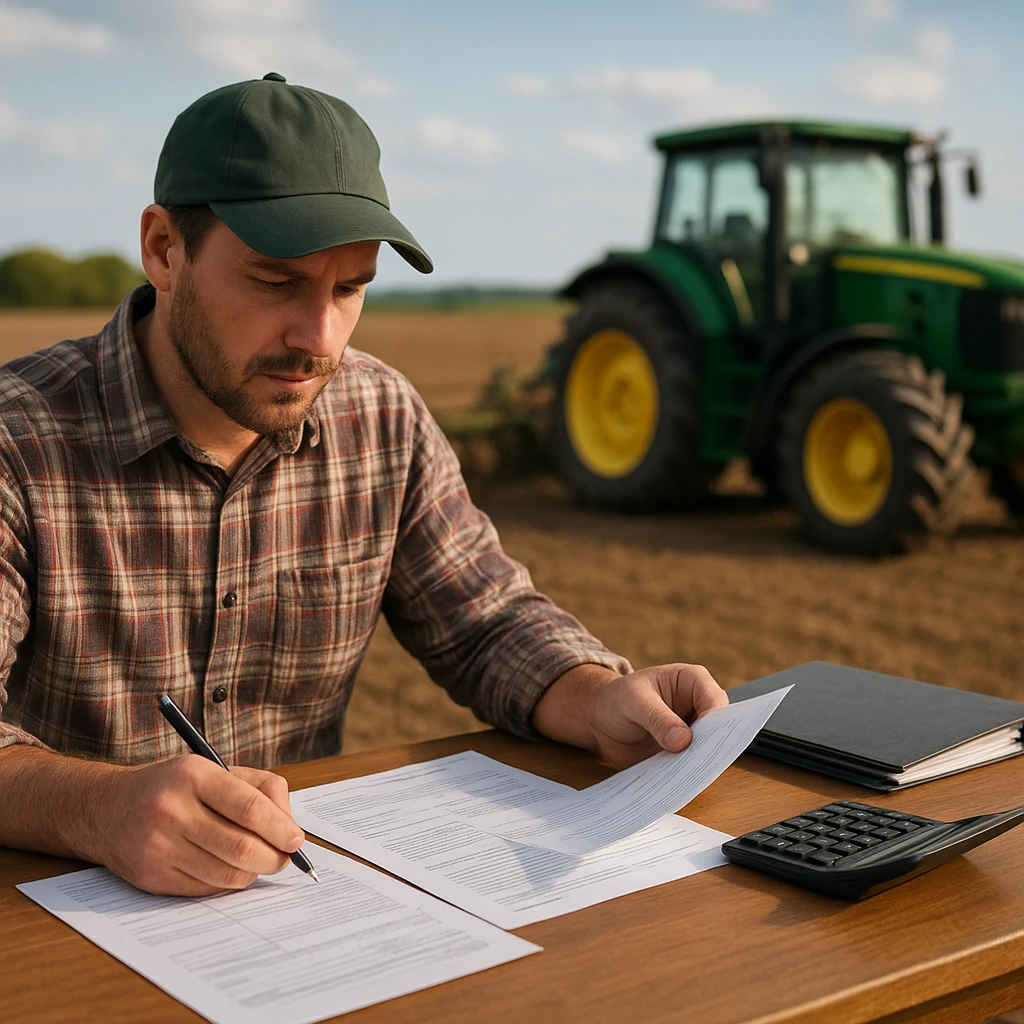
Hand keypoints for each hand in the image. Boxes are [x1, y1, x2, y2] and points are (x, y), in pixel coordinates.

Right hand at [83, 755, 305, 895]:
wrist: (107, 809)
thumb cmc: (175, 787)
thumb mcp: (214, 769)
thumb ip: (260, 790)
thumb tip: (291, 829)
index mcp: (194, 776)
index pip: (250, 809)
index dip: (281, 829)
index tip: (296, 840)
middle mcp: (173, 811)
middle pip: (243, 848)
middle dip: (275, 858)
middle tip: (285, 858)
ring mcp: (160, 847)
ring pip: (228, 874)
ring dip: (254, 873)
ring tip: (259, 862)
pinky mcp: (152, 877)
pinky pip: (207, 889)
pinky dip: (228, 882)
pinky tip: (229, 869)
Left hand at [531, 663, 728, 767]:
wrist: (600, 720)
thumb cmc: (617, 698)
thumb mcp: (633, 701)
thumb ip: (657, 718)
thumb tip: (683, 740)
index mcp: (692, 681)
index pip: (715, 699)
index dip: (715, 719)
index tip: (704, 738)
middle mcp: (697, 707)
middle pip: (719, 727)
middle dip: (712, 745)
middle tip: (701, 762)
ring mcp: (692, 732)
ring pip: (709, 750)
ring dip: (700, 763)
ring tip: (688, 776)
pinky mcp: (683, 754)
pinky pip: (692, 766)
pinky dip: (687, 775)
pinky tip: (678, 784)